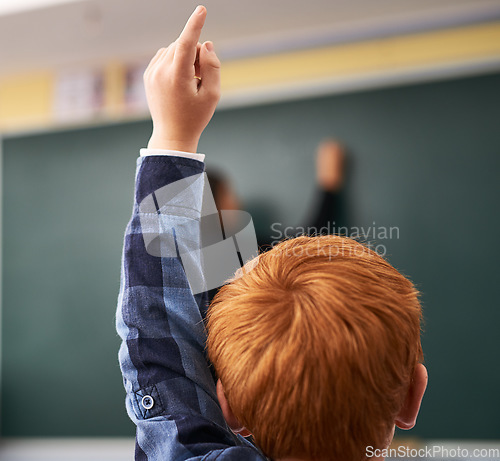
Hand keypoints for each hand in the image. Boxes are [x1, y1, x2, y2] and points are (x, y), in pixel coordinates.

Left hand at [144, 5, 220, 152]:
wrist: (172, 135)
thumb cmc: (195, 117)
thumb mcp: (213, 95)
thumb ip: (213, 66)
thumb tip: (206, 44)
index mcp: (177, 77)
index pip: (187, 43)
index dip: (195, 25)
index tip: (201, 10)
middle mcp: (161, 71)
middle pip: (183, 45)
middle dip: (196, 53)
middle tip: (202, 76)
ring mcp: (151, 73)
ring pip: (173, 49)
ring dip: (186, 57)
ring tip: (190, 81)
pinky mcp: (147, 75)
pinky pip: (164, 56)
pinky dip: (175, 61)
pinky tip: (180, 80)